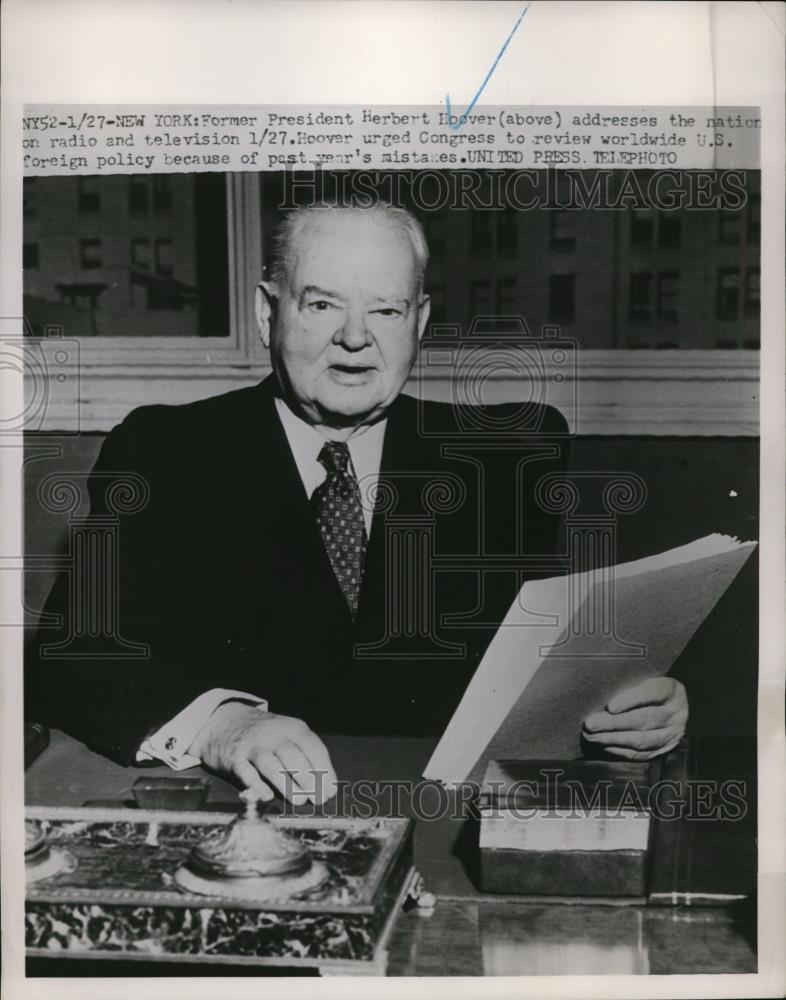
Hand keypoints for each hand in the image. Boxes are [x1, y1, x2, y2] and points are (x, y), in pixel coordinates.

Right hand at [189, 702, 336, 803]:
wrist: (224, 719)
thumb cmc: (264, 735)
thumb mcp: (287, 734)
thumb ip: (304, 755)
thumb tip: (326, 786)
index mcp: (292, 728)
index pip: (313, 747)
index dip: (325, 770)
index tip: (330, 790)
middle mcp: (274, 734)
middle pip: (294, 756)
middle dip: (309, 779)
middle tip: (318, 799)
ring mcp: (253, 745)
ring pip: (272, 765)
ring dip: (287, 785)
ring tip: (300, 801)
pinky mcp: (234, 758)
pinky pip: (246, 772)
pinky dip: (257, 785)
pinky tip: (268, 796)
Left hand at [582, 677, 687, 760]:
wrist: (672, 707)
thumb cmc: (649, 689)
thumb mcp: (645, 679)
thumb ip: (629, 683)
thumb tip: (599, 693)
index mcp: (672, 690)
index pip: (652, 692)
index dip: (631, 699)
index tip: (610, 706)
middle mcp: (676, 713)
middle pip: (644, 719)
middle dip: (613, 723)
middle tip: (591, 724)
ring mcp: (672, 734)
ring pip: (641, 740)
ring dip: (613, 739)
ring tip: (592, 736)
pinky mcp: (665, 750)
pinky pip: (641, 754)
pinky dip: (619, 750)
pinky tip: (604, 744)